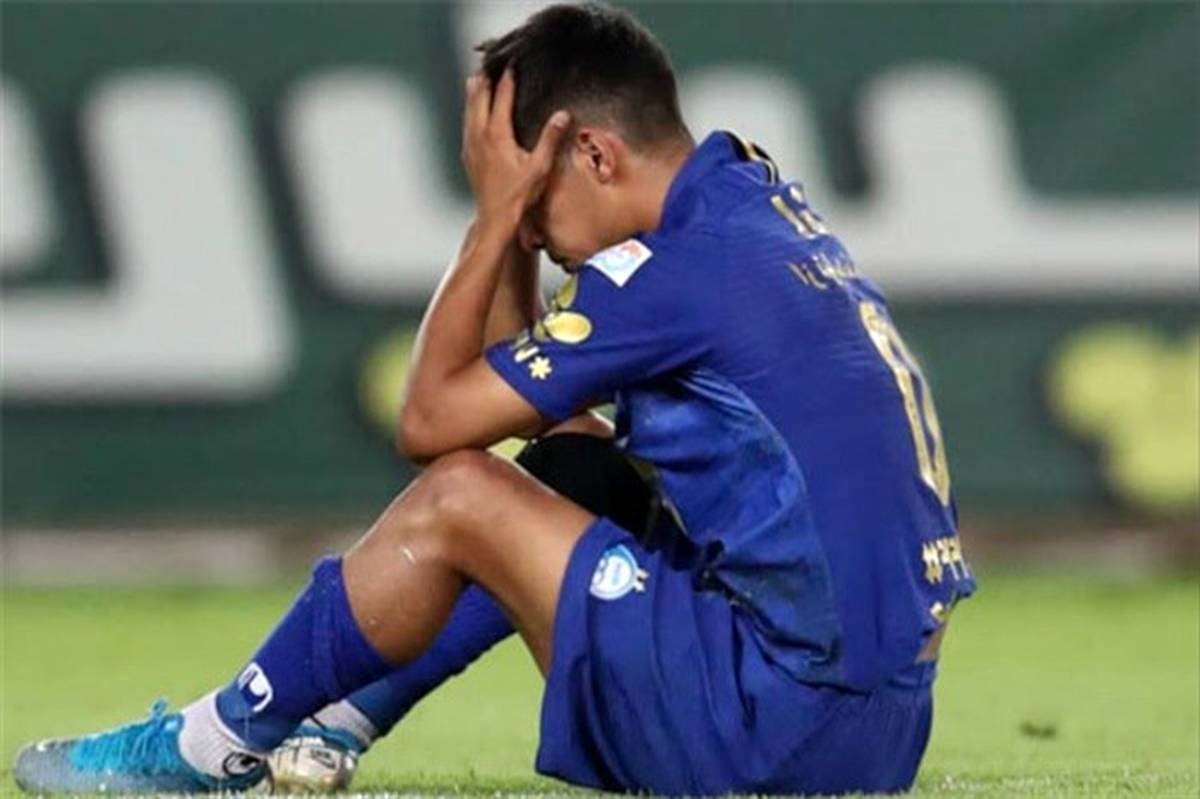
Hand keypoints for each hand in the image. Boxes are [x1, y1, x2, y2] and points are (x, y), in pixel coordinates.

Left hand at [461, 69, 570, 228]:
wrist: (494, 218)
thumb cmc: (518, 196)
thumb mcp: (540, 167)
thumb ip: (550, 139)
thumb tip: (562, 115)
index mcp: (497, 135)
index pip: (502, 98)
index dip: (507, 80)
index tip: (511, 66)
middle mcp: (480, 136)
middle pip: (479, 98)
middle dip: (485, 79)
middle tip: (489, 64)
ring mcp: (471, 145)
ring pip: (469, 110)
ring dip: (474, 92)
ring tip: (476, 78)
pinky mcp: (467, 155)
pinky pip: (466, 124)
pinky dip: (470, 110)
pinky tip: (472, 112)